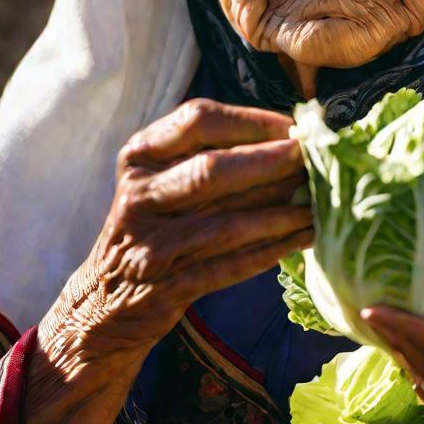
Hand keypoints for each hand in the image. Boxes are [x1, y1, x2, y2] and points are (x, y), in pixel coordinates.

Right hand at [26, 98, 311, 423]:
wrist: (103, 304)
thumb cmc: (154, 225)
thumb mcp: (161, 179)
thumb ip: (208, 153)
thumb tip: (290, 134)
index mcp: (140, 156)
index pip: (198, 119)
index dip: (252, 120)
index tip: (294, 126)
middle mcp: (139, 195)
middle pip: (212, 169)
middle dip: (270, 162)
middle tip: (315, 159)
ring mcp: (149, 245)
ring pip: (225, 223)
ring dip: (280, 212)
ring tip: (321, 204)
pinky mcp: (166, 288)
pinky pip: (229, 266)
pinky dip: (271, 252)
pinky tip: (303, 239)